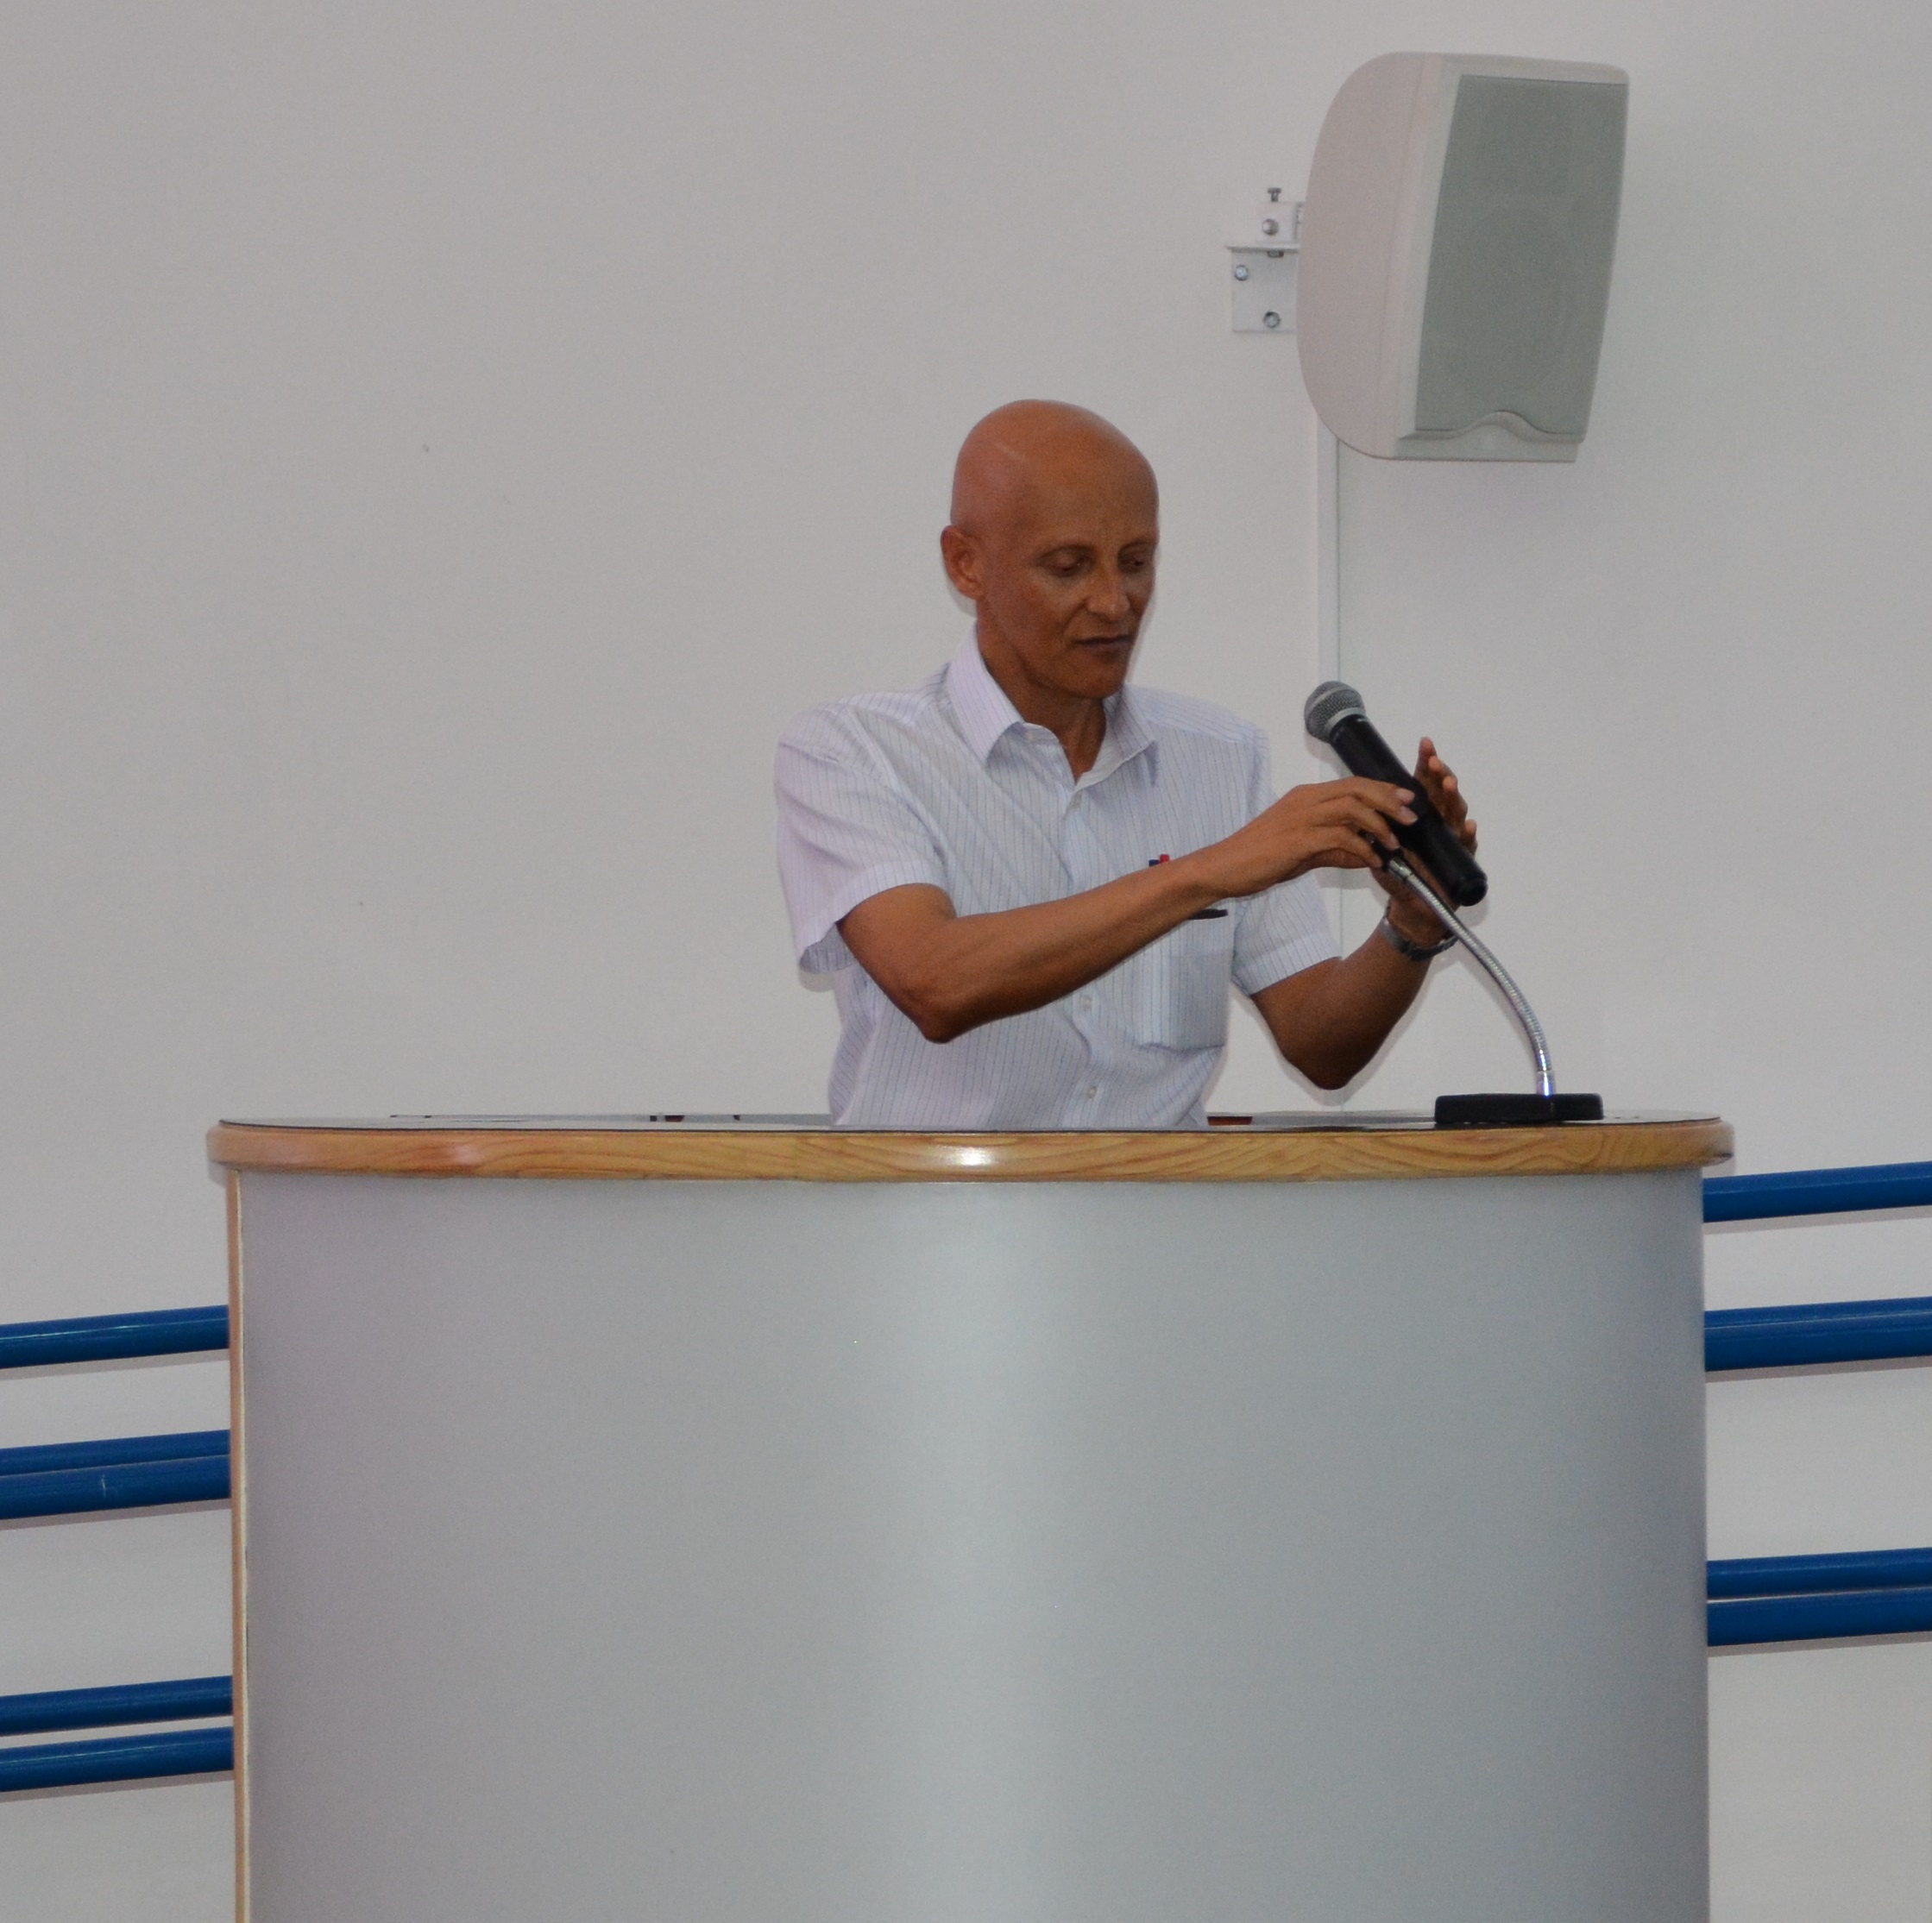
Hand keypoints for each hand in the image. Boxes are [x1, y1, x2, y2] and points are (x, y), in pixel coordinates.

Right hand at [1193, 776, 1416, 899]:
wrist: (1224, 868)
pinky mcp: (1297, 839)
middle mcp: (1305, 800)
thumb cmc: (1259, 859)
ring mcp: (1300, 817)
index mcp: (1306, 797)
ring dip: (1379, 824)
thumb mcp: (1303, 852)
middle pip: (1357, 789)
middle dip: (1389, 801)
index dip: (1383, 790)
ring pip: (1352, 808)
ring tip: (1395, 843)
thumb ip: (1335, 850)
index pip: (1352, 784)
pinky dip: (1361, 848)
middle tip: (1410, 818)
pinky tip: (1373, 862)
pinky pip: (1339, 837)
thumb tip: (1367, 855)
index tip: (1406, 801)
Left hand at [1377, 736, 1477, 942]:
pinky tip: (1468, 824)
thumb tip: (1356, 806)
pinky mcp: (1461, 859)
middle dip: (1440, 774)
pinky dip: (1467, 834)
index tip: (1424, 744)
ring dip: (1453, 797)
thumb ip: (1373, 829)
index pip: (1424, 784)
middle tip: (1434, 761)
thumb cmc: (1401, 875)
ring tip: (1448, 784)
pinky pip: (1466, 845)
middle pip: (1442, 792)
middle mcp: (1440, 822)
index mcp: (1421, 814)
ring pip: (1456, 813)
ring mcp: (1452, 839)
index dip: (1425, 764)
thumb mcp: (1381, 849)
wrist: (1413, 906)